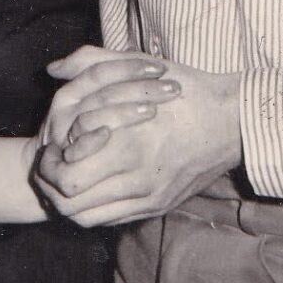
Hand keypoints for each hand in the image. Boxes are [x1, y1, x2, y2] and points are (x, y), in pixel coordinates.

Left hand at [34, 59, 242, 226]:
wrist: (233, 123)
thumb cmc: (186, 90)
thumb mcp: (139, 67)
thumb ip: (91, 63)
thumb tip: (53, 68)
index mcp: (129, 144)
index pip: (67, 175)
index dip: (49, 161)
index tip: (51, 144)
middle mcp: (137, 178)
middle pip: (70, 202)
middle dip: (52, 183)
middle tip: (53, 162)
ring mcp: (148, 197)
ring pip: (86, 217)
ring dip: (69, 199)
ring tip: (69, 173)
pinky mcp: (157, 206)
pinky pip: (110, 220)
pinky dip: (92, 206)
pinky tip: (93, 183)